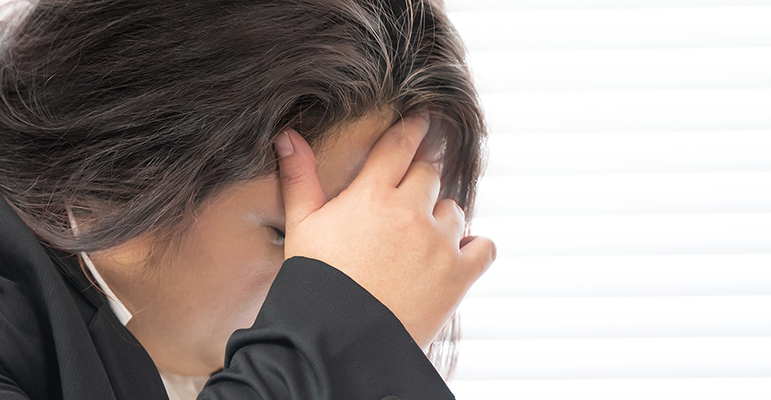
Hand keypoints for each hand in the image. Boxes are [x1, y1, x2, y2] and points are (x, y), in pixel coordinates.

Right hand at [273, 109, 495, 348]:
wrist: (337, 340)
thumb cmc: (315, 283)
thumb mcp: (301, 228)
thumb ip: (299, 179)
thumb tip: (287, 135)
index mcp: (371, 194)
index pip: (400, 145)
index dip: (413, 127)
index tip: (423, 118)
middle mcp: (410, 211)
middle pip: (430, 173)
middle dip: (421, 181)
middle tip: (411, 198)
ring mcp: (438, 243)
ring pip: (454, 209)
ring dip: (442, 218)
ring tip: (422, 240)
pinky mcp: (458, 275)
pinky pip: (483, 247)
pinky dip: (474, 248)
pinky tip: (458, 255)